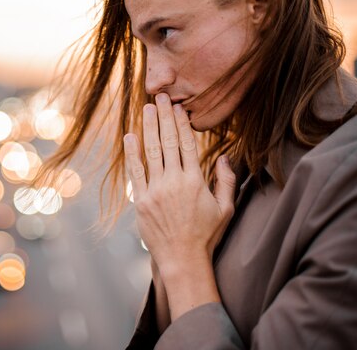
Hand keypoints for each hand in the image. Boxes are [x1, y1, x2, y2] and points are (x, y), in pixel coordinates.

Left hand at [123, 93, 236, 272]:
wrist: (183, 259)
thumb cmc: (206, 235)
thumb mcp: (225, 209)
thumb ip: (226, 181)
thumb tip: (223, 156)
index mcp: (195, 181)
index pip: (187, 144)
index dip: (181, 123)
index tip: (178, 107)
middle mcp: (174, 182)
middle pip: (168, 142)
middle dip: (164, 117)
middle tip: (160, 97)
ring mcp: (155, 190)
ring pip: (151, 152)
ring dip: (148, 127)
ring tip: (147, 108)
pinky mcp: (141, 200)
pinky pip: (135, 172)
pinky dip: (132, 153)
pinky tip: (130, 136)